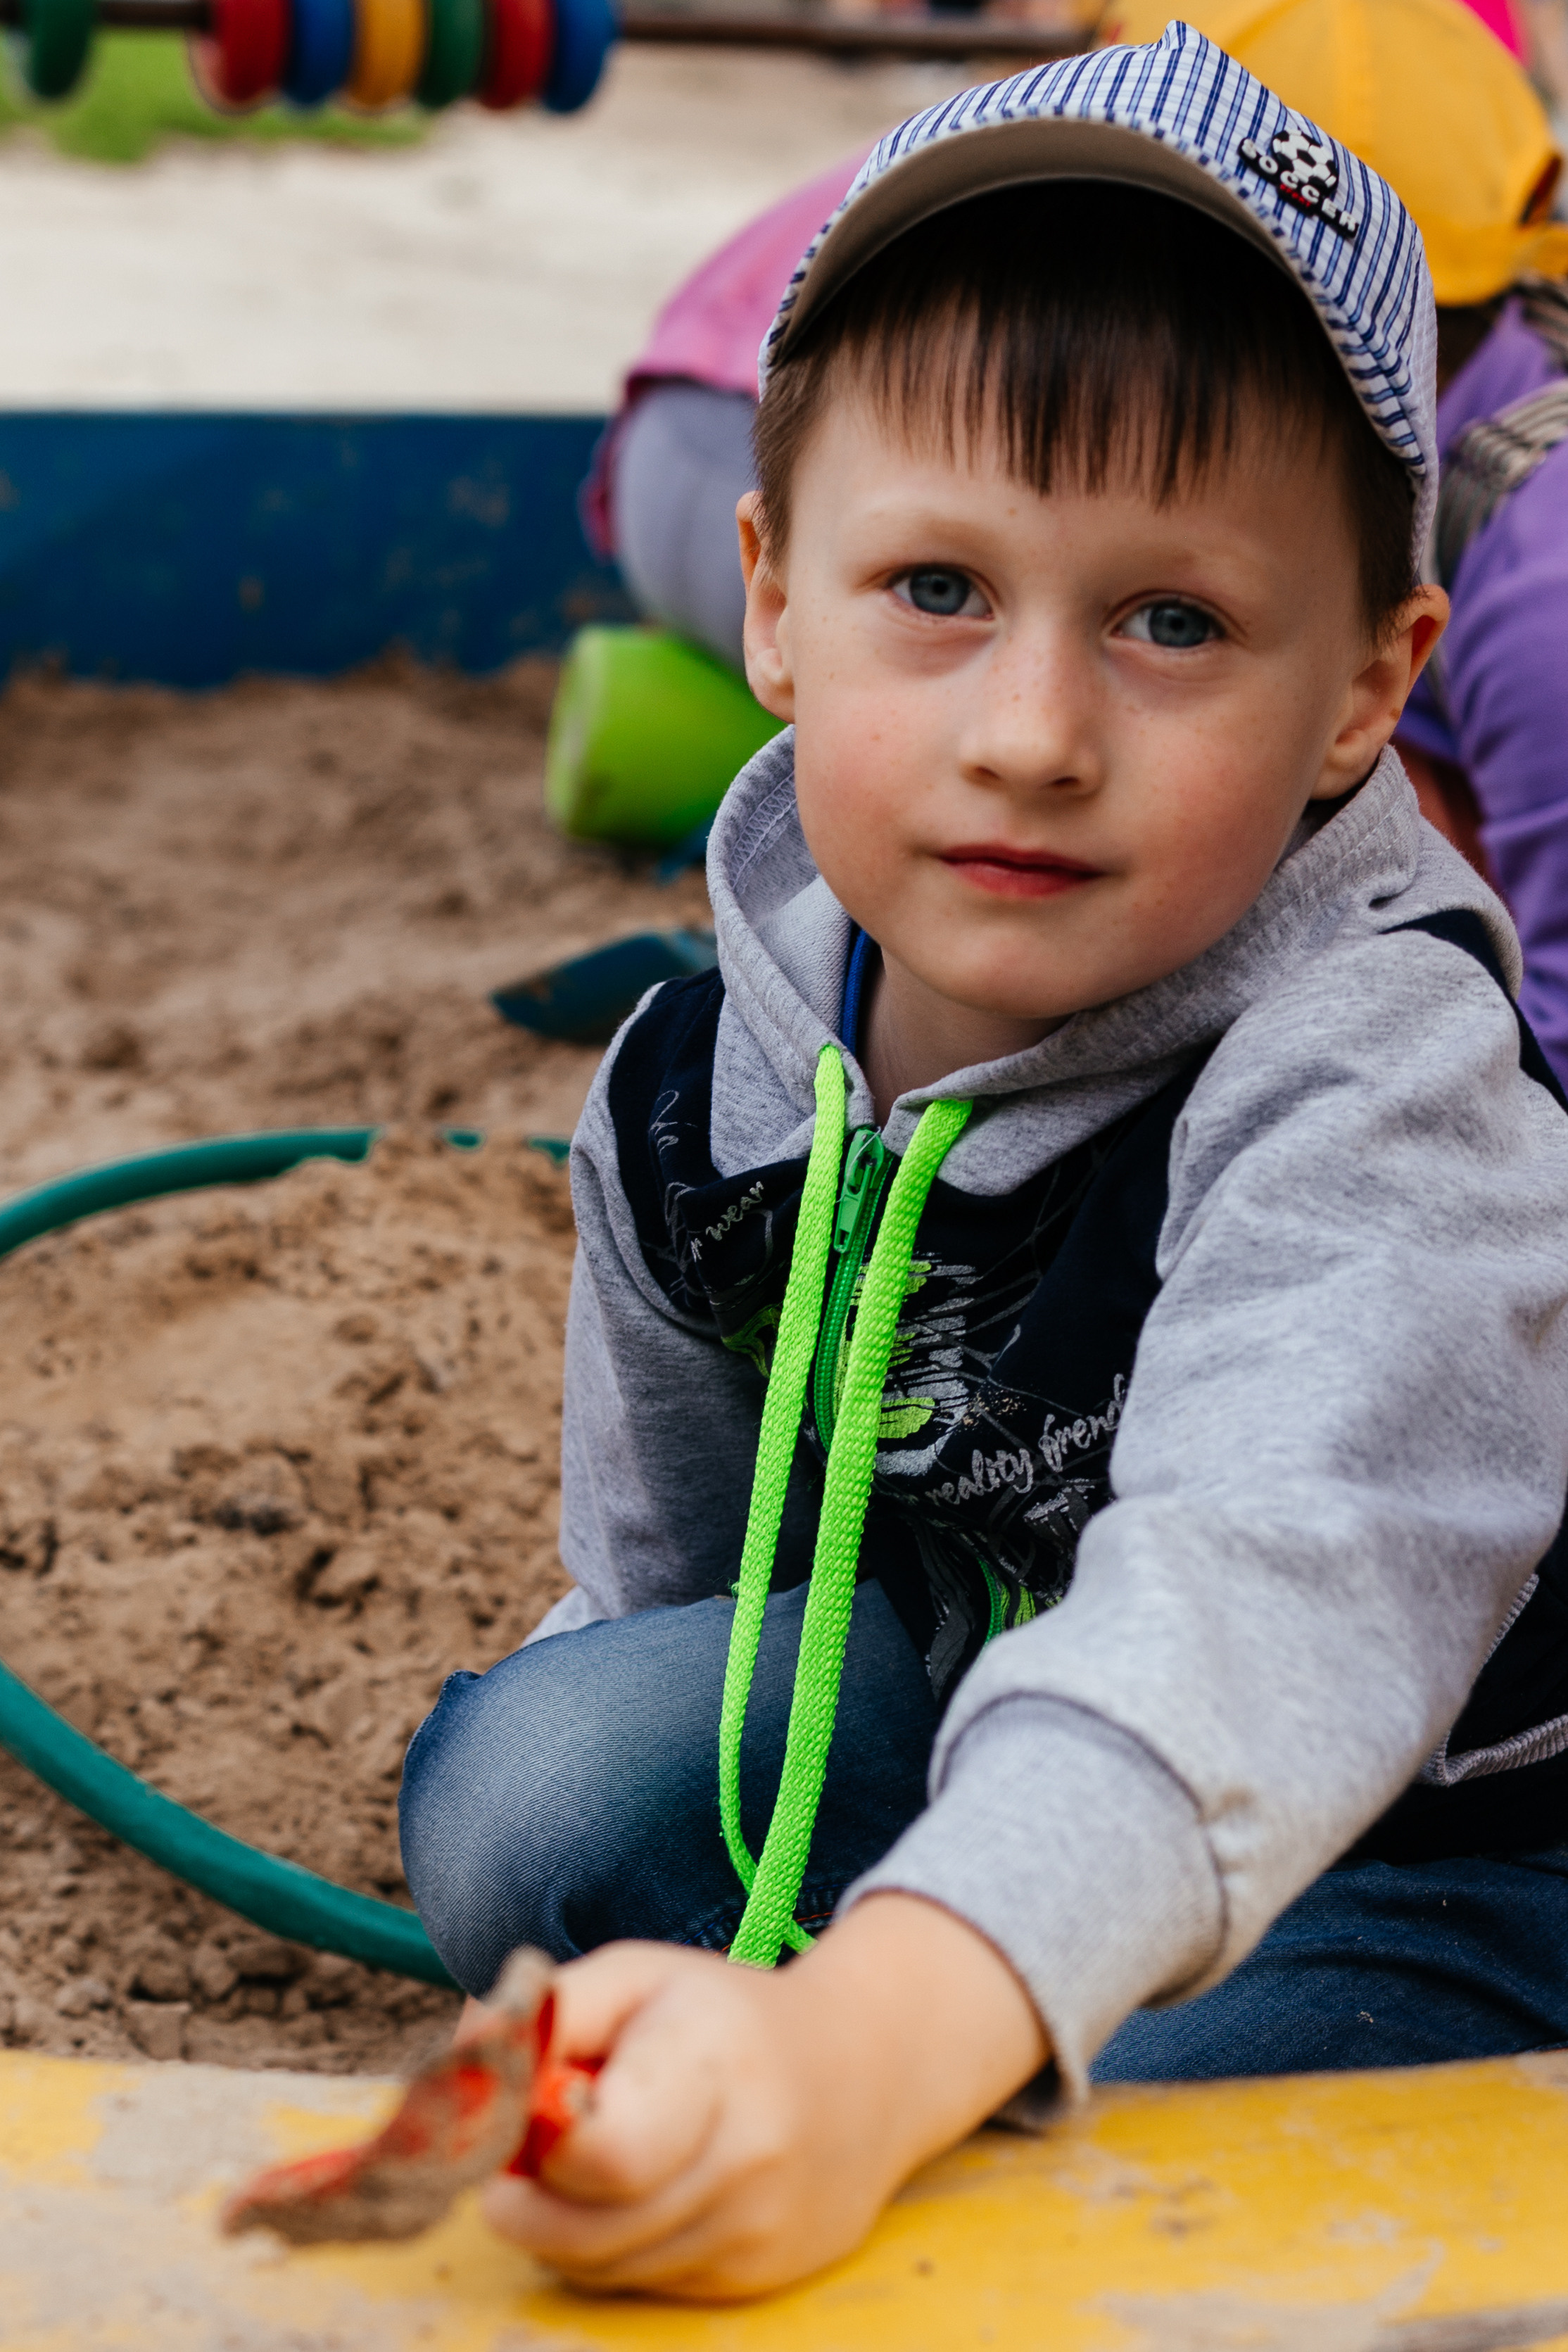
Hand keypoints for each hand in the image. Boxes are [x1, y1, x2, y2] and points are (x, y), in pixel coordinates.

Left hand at [480, 1891, 1048, 2300]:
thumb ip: (546, 2012)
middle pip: (582, 2230)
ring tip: (590, 2160)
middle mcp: (744, 2156)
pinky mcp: (757, 2279)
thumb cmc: (725, 2015)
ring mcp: (756, 2230)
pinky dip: (614, 2247)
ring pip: (601, 2269)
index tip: (530, 2112)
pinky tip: (641, 2191)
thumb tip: (464, 2056)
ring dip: (565, 2225)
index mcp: (713, 2061)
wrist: (869, 2072)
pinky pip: (640, 2285)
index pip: (601, 2153)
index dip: (537, 2146)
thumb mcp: (637, 1977)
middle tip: (528, 2148)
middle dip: (527, 2196)